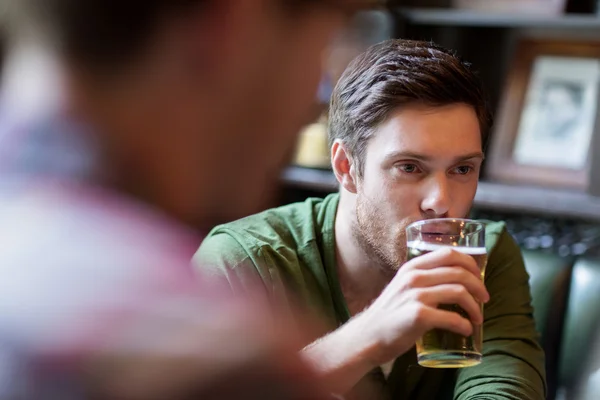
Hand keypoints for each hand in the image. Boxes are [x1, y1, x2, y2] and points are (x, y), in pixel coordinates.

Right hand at [353, 247, 489, 366]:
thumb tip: (454, 281)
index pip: (449, 253)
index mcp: (412, 267)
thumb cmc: (389, 314)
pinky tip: (466, 330)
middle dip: (478, 285)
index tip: (479, 276)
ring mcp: (415, 295)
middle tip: (485, 299)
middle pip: (459, 272)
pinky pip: (452, 317)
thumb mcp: (402, 287)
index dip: (470, 263)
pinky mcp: (419, 316)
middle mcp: (414, 277)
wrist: (368, 336)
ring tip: (477, 318)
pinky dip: (464, 325)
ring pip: (459, 292)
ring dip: (475, 307)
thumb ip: (422, 280)